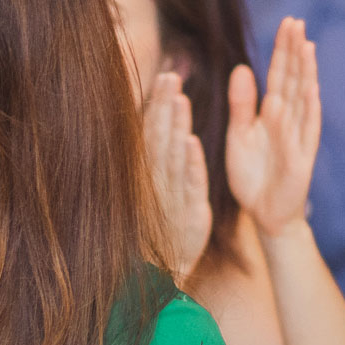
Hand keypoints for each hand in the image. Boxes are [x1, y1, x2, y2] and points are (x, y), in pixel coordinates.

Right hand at [142, 72, 210, 276]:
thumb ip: (159, 155)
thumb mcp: (158, 189)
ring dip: (176, 126)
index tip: (165, 75)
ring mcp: (171, 195)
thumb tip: (162, 121)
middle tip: (171, 75)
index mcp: (150, 173)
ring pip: (173, 156)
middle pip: (160, 137)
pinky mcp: (188, 212)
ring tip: (181, 98)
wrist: (165, 268)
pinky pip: (189, 185)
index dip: (158, 104)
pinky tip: (193, 142)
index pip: (153, 132)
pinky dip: (190, 164)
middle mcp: (157, 180)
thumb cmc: (162, 224)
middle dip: (165, 106)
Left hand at [226, 17, 319, 237]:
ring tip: (305, 46)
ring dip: (305, 73)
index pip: (280, 74)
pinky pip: (301, 133)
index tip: (288, 21)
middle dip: (295, 51)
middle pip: (294, 79)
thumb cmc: (253, 174)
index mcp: (274, 113)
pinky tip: (304, 91)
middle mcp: (290, 120)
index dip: (283, 49)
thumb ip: (241, 103)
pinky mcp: (300, 160)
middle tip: (296, 22)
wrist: (264, 213)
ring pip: (303, 100)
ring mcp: (298, 138)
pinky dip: (301, 114)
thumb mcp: (239, 134)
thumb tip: (243, 68)